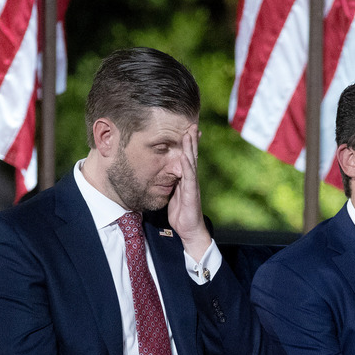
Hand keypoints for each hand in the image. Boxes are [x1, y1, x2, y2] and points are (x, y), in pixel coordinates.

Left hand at [168, 124, 211, 260]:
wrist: (189, 230)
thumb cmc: (181, 213)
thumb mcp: (172, 195)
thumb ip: (170, 183)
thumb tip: (161, 175)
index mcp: (185, 178)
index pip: (187, 157)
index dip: (187, 144)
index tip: (187, 129)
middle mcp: (190, 179)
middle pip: (191, 155)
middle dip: (191, 140)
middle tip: (192, 124)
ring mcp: (192, 185)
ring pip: (191, 162)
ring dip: (190, 148)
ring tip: (190, 133)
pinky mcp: (191, 193)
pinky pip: (189, 177)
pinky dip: (186, 166)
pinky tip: (184, 156)